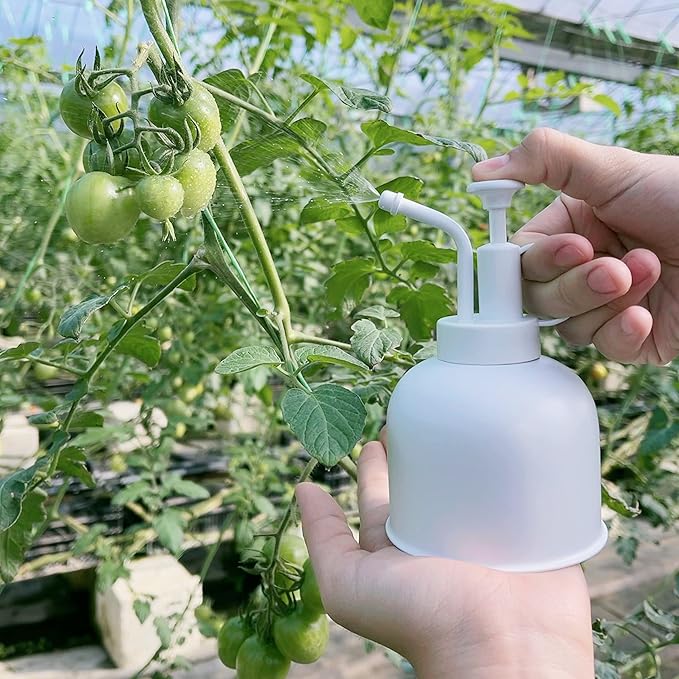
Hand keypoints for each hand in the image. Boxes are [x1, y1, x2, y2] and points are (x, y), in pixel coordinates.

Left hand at [297, 438, 594, 678]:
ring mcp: (481, 532)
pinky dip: (504, 463)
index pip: (378, 498)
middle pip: (419, 484)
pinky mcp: (520, 526)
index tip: (373, 439)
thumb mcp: (349, 586)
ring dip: (456, 451)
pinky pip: (509, 486)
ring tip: (450, 415)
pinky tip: (500, 433)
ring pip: (462, 481)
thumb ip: (324, 539)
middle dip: (410, 453)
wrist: (505, 646)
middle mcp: (435, 540)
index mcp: (397, 551)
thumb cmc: (422, 620)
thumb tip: (303, 488)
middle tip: (407, 416)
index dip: (372, 469)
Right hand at [472, 127, 678, 364]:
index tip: (572, 247)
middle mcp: (582, 270)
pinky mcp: (631, 339)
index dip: (536, 261)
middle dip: (573, 284)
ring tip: (647, 270)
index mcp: (570, 230)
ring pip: (566, 325)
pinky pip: (603, 349)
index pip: (522, 259)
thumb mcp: (615, 170)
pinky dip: (621, 333)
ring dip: (604, 301)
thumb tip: (481, 173)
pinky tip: (645, 315)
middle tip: (610, 265)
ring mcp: (605, 307)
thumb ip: (546, 161)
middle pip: (536, 298)